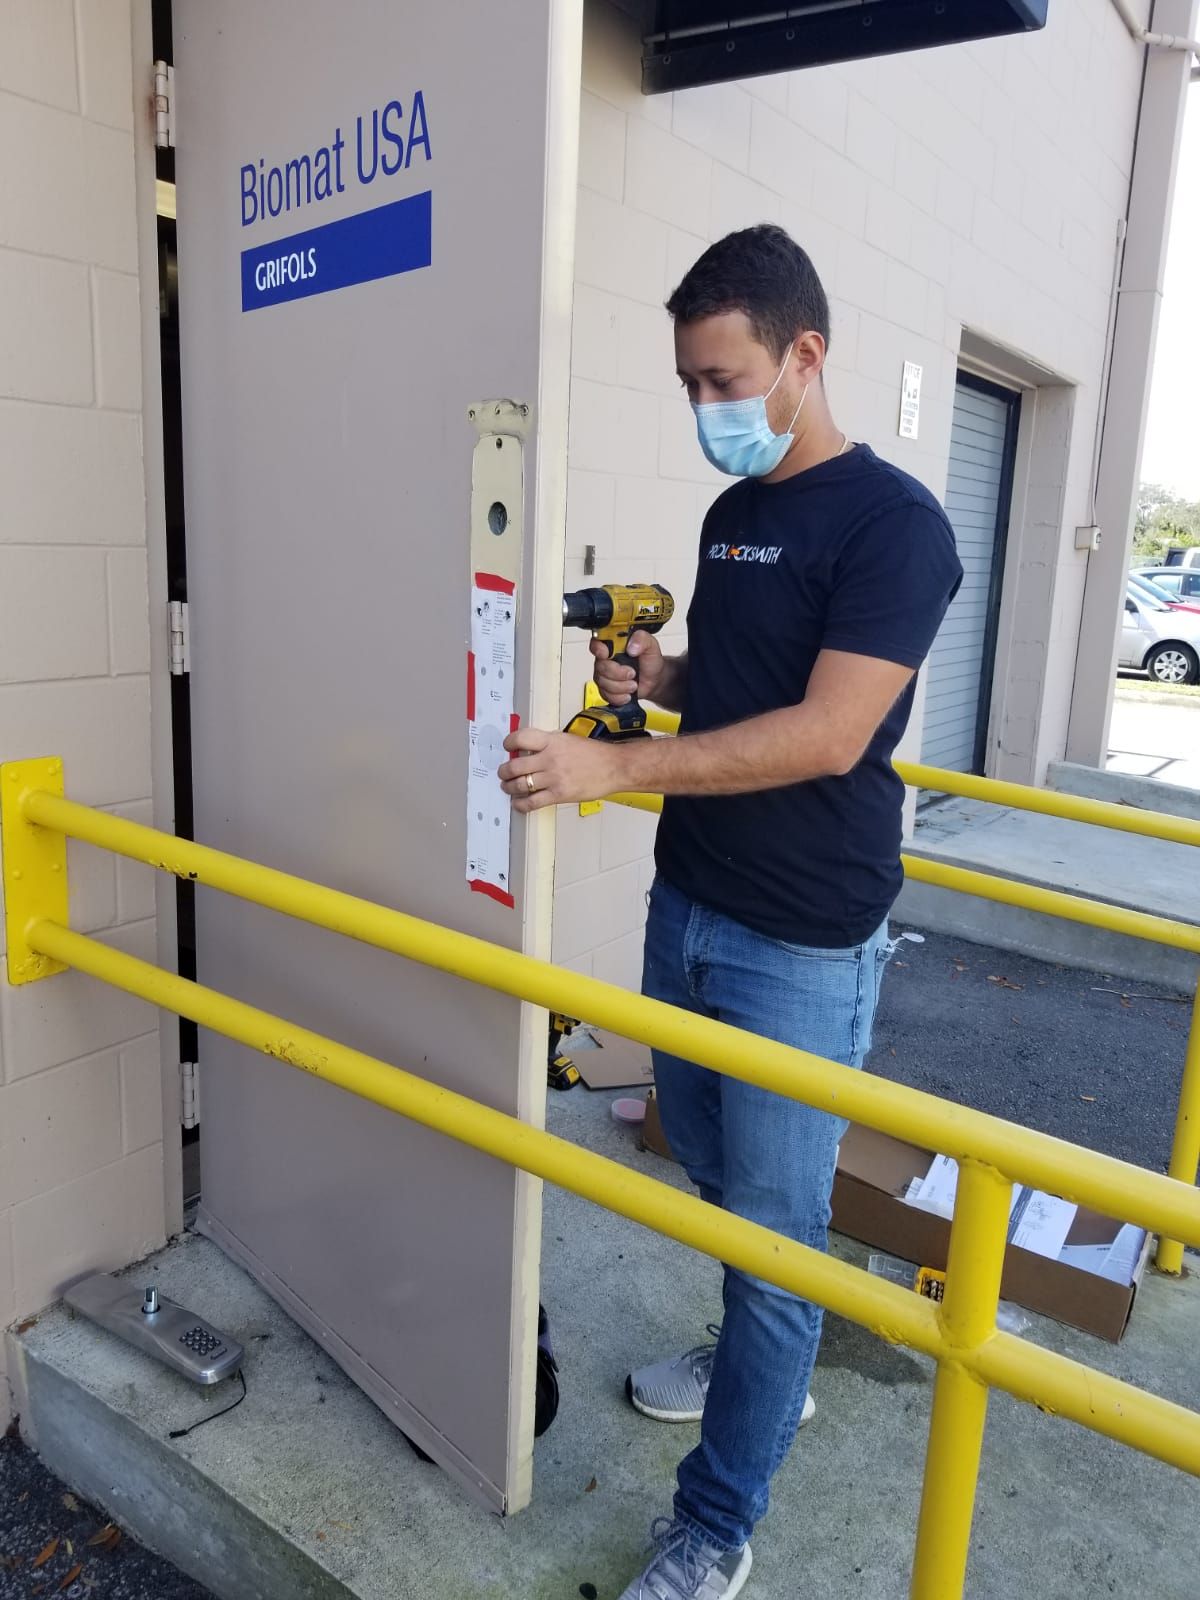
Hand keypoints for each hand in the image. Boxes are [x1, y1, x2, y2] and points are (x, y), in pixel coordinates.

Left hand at [499, 727, 619, 811]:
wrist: (614, 767)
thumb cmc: (594, 754)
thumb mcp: (568, 740)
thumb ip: (547, 744)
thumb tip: (527, 751)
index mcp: (552, 741)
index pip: (520, 738)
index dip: (509, 743)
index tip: (507, 747)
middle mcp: (550, 758)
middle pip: (515, 766)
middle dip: (504, 771)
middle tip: (503, 773)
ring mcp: (554, 778)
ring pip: (520, 785)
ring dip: (509, 787)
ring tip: (508, 787)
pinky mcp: (559, 794)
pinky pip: (532, 802)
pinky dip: (520, 804)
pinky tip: (518, 803)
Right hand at [591, 630, 664, 706]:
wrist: (654, 680)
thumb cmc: (650, 662)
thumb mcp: (651, 645)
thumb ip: (642, 639)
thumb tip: (631, 646)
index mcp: (614, 644)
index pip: (597, 642)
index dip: (598, 648)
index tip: (606, 654)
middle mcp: (606, 659)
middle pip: (601, 666)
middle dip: (618, 673)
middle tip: (632, 673)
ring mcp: (604, 674)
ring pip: (603, 682)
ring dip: (621, 686)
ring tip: (633, 684)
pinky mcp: (606, 689)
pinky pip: (605, 694)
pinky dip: (619, 696)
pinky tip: (627, 693)